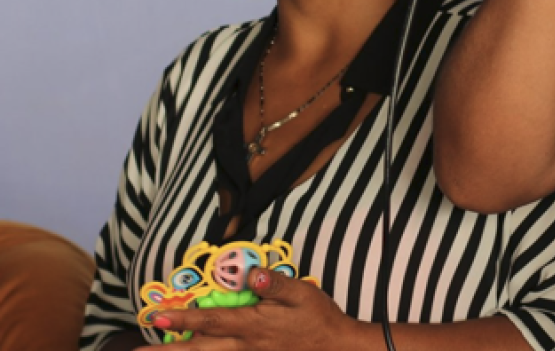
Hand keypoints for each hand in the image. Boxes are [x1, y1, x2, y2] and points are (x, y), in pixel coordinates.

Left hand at [146, 268, 365, 349]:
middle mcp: (244, 346)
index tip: (156, 314)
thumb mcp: (302, 293)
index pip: (210, 320)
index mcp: (252, 325)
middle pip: (198, 349)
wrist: (336, 349)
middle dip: (167, 350)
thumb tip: (250, 273)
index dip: (182, 317)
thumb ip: (275, 283)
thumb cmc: (318, 317)